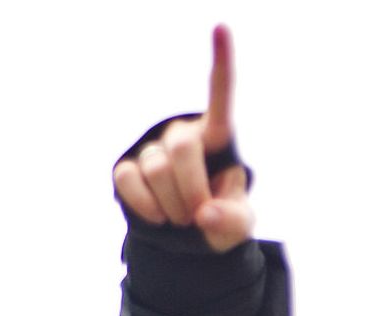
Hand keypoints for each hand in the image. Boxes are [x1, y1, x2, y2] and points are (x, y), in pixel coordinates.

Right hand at [112, 24, 253, 250]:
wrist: (188, 238)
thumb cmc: (220, 219)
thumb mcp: (238, 225)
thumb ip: (232, 221)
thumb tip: (203, 215)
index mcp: (218, 137)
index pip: (221, 97)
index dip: (222, 62)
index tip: (222, 27)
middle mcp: (184, 134)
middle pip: (182, 147)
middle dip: (192, 188)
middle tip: (199, 215)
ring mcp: (152, 149)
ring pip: (156, 168)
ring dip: (172, 205)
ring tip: (182, 218)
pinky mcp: (127, 168)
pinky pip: (128, 180)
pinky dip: (145, 206)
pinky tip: (159, 217)